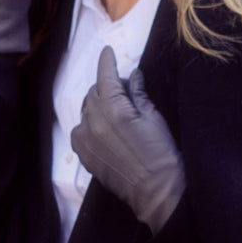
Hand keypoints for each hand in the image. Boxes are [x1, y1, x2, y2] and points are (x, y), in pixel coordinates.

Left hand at [71, 46, 185, 234]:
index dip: (107, 61)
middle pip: (94, 92)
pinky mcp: (83, 154)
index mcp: (113, 109)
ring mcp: (85, 139)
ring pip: (87, 110)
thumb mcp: (153, 118)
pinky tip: (106, 131)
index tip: (108, 51)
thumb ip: (138, 94)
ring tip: (118, 116)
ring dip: (99, 106)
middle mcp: (93, 122)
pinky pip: (80, 130)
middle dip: (108, 86)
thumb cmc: (161, 154)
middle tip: (126, 91)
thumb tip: (133, 75)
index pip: (105, 75)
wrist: (154, 191)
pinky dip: (91, 124)